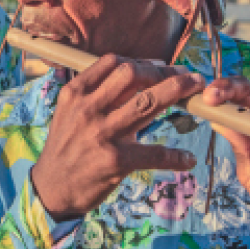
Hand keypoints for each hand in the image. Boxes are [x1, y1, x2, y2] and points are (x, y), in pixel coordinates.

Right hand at [31, 55, 204, 220]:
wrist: (52, 186)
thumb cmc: (67, 145)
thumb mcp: (71, 111)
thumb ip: (96, 93)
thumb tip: (134, 75)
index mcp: (76, 93)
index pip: (113, 63)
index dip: (141, 62)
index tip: (159, 66)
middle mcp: (88, 108)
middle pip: (132, 75)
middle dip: (162, 71)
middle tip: (183, 76)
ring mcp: (102, 133)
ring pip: (147, 103)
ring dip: (177, 91)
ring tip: (197, 88)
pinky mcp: (116, 161)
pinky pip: (154, 153)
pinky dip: (175, 156)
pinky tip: (187, 159)